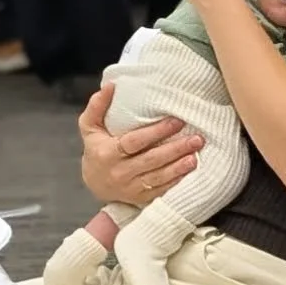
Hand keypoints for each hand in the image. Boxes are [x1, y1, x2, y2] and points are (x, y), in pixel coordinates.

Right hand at [78, 81, 201, 207]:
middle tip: (196, 139)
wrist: (94, 183)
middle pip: (151, 160)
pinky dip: (176, 181)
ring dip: (179, 167)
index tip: (176, 121)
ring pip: (158, 177)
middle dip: (175, 149)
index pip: (134, 142)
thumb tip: (111, 86)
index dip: (156, 132)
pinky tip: (189, 171)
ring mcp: (130, 187)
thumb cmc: (96, 149)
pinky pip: (160, 190)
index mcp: (107, 153)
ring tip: (196, 155)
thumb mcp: (89, 127)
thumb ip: (97, 106)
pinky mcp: (140, 198)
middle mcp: (119, 172)